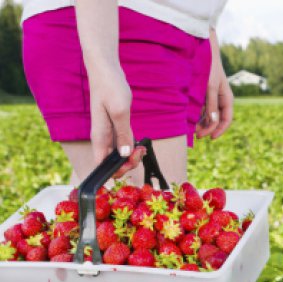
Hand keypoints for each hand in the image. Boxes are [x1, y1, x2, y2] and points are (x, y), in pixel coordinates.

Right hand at [75, 0, 139, 176]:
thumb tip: (125, 154)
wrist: (106, 69)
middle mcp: (103, 138)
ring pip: (119, 155)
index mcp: (99, 137)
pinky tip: (141, 145)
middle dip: (128, 164)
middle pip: (112, 163)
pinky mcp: (116, 127)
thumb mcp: (120, 110)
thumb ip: (123, 133)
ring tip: (143, 148)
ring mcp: (109, 133)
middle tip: (140, 152)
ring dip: (132, 157)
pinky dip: (132, 148)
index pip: (101, 166)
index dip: (115, 171)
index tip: (130, 161)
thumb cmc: (110, 86)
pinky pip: (124, 145)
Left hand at [196, 29, 233, 139]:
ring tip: (191, 129)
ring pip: (208, 115)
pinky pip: (201, 108)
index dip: (219, 130)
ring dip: (201, 123)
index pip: (226, 119)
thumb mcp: (211, 87)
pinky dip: (197, 115)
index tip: (210, 138)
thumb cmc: (209, 68)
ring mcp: (211, 96)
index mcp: (226, 98)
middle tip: (197, 135)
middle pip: (217, 119)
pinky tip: (189, 119)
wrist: (201, 51)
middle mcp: (220, 99)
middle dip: (208, 128)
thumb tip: (213, 122)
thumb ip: (212, 105)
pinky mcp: (202, 93)